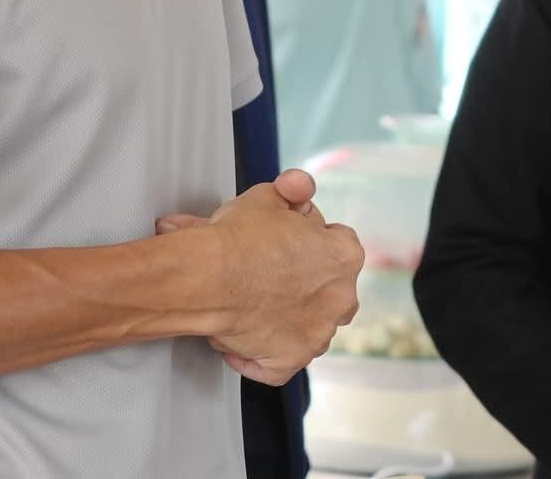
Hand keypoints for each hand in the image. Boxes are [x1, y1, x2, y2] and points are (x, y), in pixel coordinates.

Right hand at [177, 170, 362, 386]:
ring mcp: (315, 334)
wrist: (207, 276)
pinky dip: (260, 356)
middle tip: (270, 270)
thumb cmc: (237, 238)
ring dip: (289, 317)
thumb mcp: (267, 196)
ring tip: (256, 301)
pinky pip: (278, 364)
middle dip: (306, 281)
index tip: (285, 239)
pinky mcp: (287, 361)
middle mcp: (340, 298)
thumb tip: (300, 186)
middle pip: (329, 289)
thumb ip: (293, 188)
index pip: (336, 242)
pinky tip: (242, 340)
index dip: (308, 238)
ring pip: (310, 327)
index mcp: (344, 256)